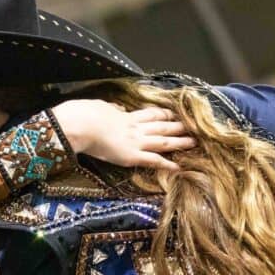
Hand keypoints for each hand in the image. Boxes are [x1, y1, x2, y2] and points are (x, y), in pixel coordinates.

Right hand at [50, 99, 194, 171]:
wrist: (79, 124)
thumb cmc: (83, 114)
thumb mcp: (99, 106)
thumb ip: (111, 109)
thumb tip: (115, 108)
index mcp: (126, 116)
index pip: (150, 114)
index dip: (164, 114)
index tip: (174, 115)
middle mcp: (135, 128)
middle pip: (162, 126)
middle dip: (179, 126)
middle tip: (194, 127)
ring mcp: (135, 142)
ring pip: (163, 141)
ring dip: (180, 142)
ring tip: (194, 142)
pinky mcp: (131, 156)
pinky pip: (153, 160)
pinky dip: (166, 164)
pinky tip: (178, 167)